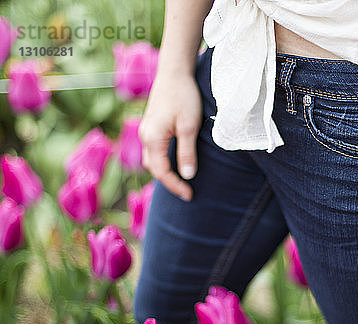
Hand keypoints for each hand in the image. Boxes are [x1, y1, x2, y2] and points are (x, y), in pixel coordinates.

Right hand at [139, 71, 201, 200]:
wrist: (175, 71)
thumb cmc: (184, 97)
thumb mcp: (190, 127)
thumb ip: (187, 152)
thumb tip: (187, 176)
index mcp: (152, 139)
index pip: (162, 172)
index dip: (175, 186)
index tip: (190, 195)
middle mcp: (145, 136)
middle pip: (154, 168)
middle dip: (169, 182)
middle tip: (187, 192)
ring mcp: (146, 130)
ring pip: (152, 160)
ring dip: (165, 172)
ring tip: (182, 181)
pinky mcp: (151, 125)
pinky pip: (154, 150)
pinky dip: (163, 161)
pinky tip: (175, 163)